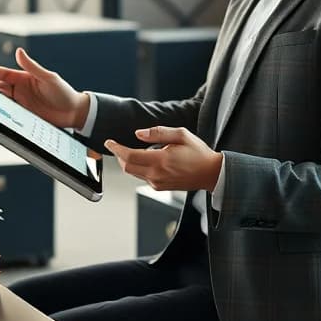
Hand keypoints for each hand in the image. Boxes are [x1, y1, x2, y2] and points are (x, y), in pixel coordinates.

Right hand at [0, 48, 89, 128]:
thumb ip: (32, 66)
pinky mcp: (22, 115)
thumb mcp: (48, 78)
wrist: (74, 112)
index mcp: (23, 78)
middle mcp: (19, 89)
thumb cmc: (63, 92)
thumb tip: (18, 51)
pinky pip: (7, 112)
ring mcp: (20, 102)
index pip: (1, 73)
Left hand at [105, 126, 222, 191]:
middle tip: (117, 146)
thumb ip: (158, 133)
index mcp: (161, 160)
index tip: (109, 142)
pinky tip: (146, 159)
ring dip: (128, 161)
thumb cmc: (198, 153)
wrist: (211, 173)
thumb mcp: (181, 135)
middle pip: (126, 167)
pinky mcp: (159, 187)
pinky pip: (142, 177)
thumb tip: (139, 133)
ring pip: (133, 173)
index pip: (130, 156)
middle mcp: (157, 174)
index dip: (116, 149)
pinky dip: (138, 167)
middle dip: (118, 155)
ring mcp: (157, 183)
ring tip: (131, 150)